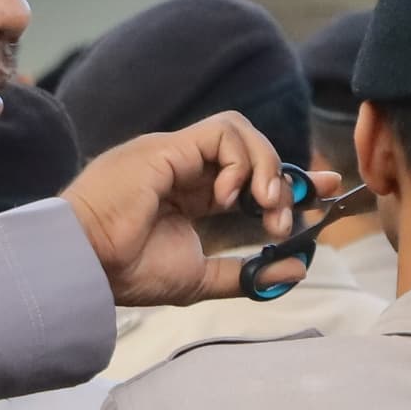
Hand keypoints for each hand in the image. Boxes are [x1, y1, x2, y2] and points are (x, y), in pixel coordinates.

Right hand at [59, 113, 305, 306]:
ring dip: (265, 167)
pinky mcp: (168, 147)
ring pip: (240, 130)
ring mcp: (175, 154)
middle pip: (251, 148)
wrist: (85, 266)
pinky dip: (241, 162)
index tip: (325, 192)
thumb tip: (295, 270)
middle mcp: (184, 167)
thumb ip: (245, 274)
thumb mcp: (199, 279)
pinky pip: (223, 132)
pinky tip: (232, 198)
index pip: (249, 173)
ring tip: (263, 208)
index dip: (289, 177)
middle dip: (284, 178)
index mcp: (189, 194)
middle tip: (289, 219)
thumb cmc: (126, 272)